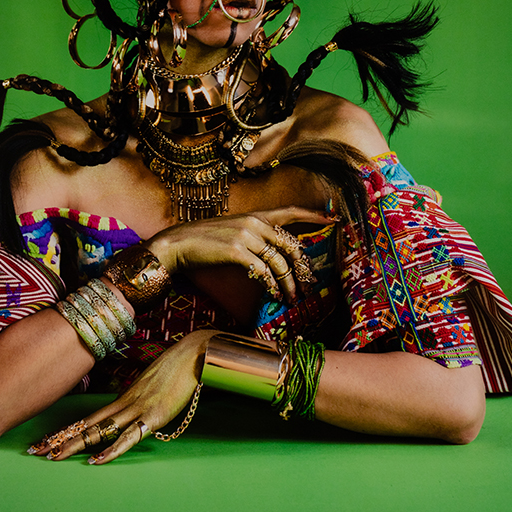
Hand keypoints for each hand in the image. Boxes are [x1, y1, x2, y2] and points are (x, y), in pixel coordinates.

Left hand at [27, 330, 215, 464]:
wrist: (193, 355)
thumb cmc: (175, 370)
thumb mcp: (151, 387)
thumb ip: (138, 401)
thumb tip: (128, 414)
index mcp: (122, 399)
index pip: (87, 418)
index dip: (65, 430)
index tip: (44, 440)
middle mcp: (124, 404)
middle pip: (86, 425)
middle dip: (59, 439)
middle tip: (34, 450)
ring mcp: (137, 410)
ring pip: (99, 430)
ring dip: (75, 444)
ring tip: (54, 456)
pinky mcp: (153, 417)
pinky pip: (127, 437)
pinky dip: (110, 450)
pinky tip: (96, 460)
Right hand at [147, 207, 331, 304]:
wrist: (178, 243)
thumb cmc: (204, 240)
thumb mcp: (233, 230)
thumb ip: (254, 236)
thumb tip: (273, 253)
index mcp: (255, 216)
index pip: (290, 212)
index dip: (313, 215)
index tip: (333, 218)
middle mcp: (254, 223)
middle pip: (290, 245)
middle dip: (302, 268)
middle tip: (307, 286)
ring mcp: (246, 236)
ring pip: (279, 262)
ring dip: (289, 284)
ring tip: (292, 299)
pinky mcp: (237, 251)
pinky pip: (263, 271)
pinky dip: (272, 285)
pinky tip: (274, 295)